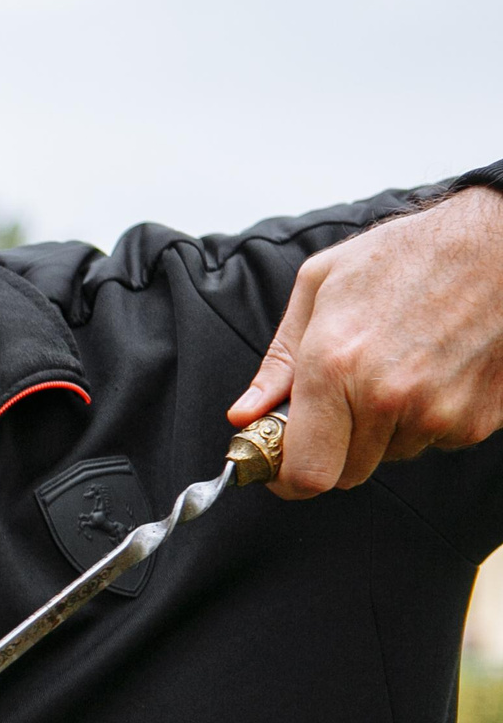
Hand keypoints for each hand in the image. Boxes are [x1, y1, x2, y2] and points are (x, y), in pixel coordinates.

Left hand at [227, 185, 502, 496]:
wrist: (497, 243)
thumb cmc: (406, 254)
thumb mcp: (320, 286)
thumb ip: (278, 361)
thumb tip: (245, 415)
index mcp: (335, 365)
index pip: (305, 473)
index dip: (287, 479)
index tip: (280, 466)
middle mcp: (387, 397)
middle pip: (344, 474)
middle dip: (332, 449)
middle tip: (340, 404)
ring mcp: (439, 412)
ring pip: (390, 456)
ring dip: (382, 430)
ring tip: (394, 369)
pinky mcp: (477, 419)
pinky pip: (434, 442)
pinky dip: (425, 419)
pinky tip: (432, 370)